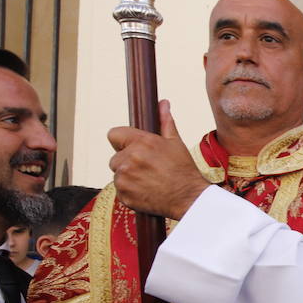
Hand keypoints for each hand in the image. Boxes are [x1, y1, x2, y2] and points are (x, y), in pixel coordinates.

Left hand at [108, 100, 209, 219]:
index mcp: (141, 143)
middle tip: (147, 169)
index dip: (122, 141)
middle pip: (115, 158)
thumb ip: (165, 122)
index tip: (131, 148)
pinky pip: (120, 191)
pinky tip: (146, 191)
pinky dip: (130, 192)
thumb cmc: (184, 170)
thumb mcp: (175, 143)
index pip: (113, 134)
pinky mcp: (124, 195)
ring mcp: (124, 178)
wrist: (189, 198)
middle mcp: (129, 159)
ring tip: (148, 181)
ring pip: (117, 174)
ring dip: (128, 178)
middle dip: (127, 162)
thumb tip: (163, 103)